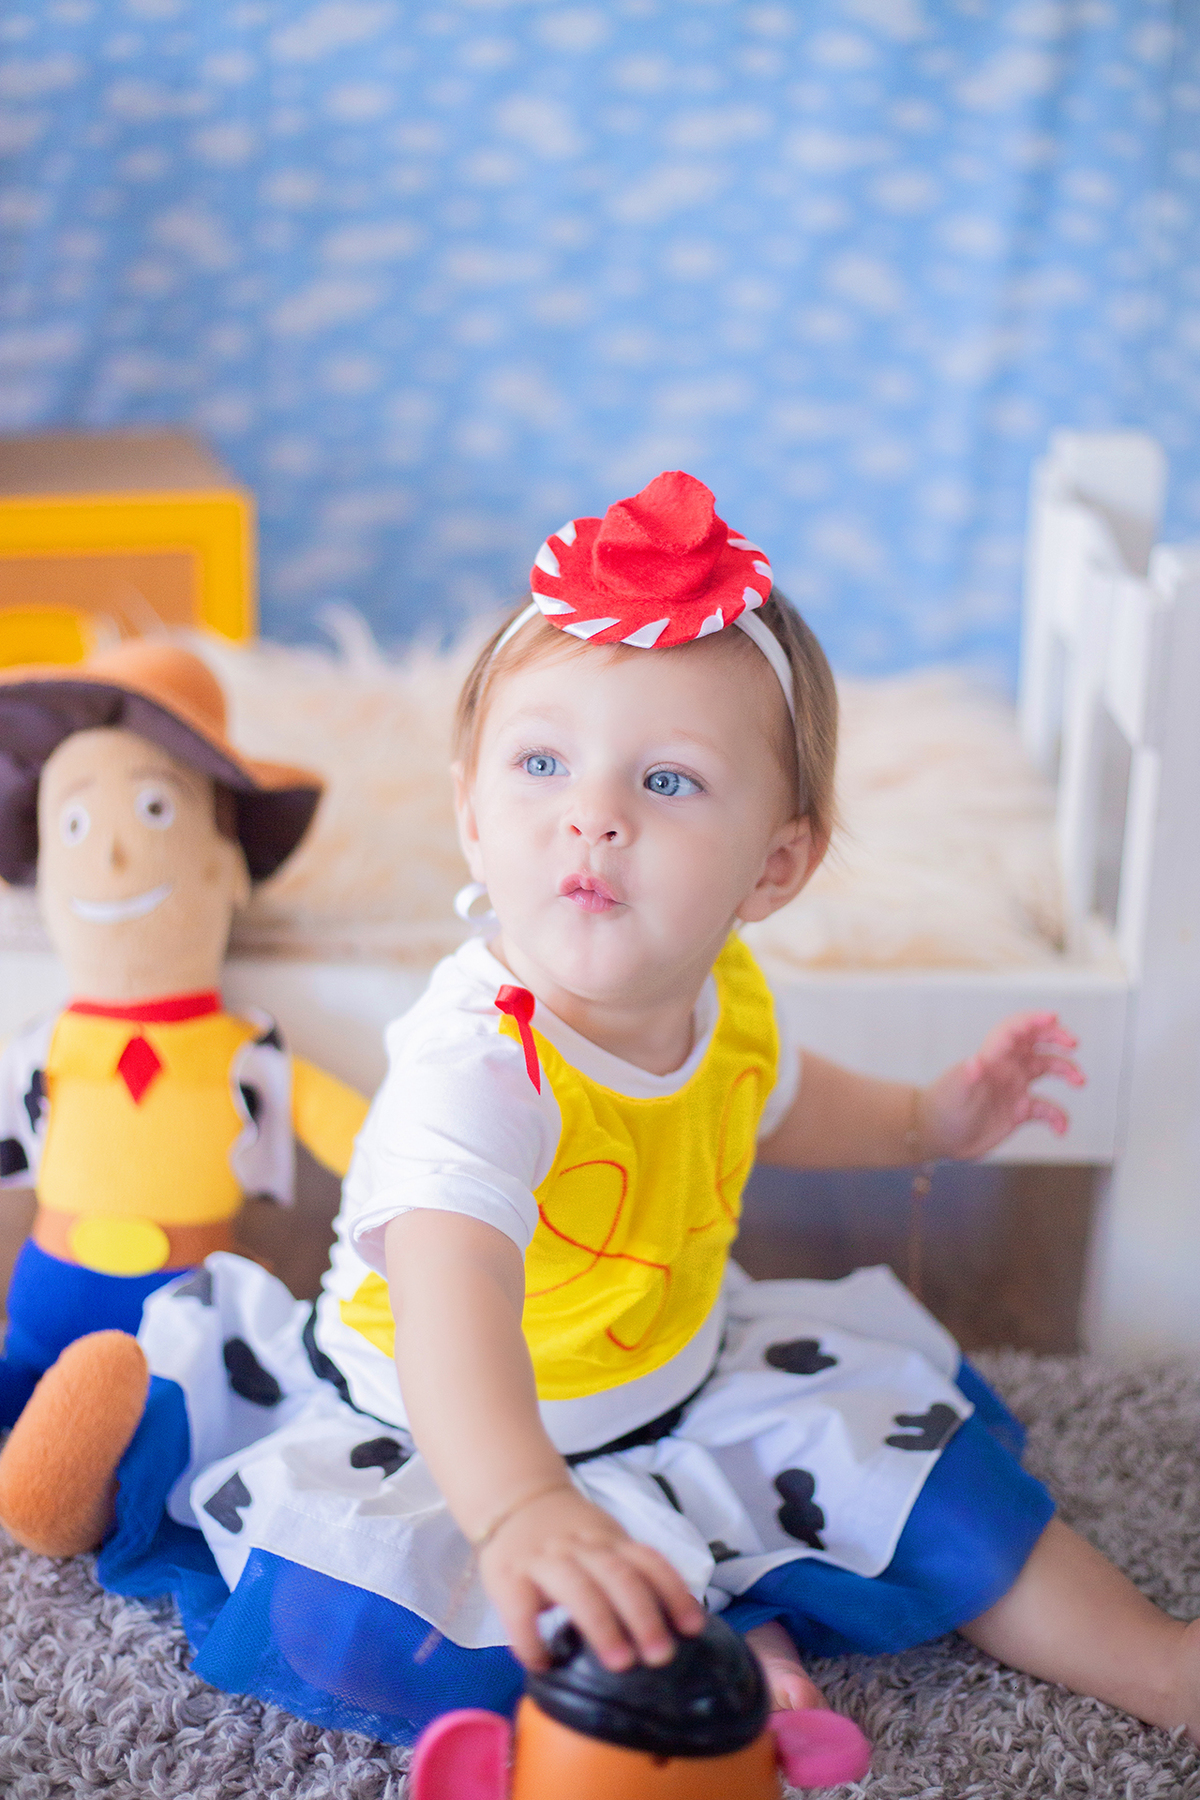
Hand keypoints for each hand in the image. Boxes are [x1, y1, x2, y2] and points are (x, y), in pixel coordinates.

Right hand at [477, 1483, 705, 1673]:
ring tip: (620, 1662)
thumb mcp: (604, 1540)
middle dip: (643, 1615)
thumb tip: (671, 1625)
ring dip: (601, 1624)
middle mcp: (581, 1547)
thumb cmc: (567, 1533)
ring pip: (578, 1587)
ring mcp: (544, 1560)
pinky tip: (543, 1663)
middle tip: (661, 1655)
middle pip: (618, 1575)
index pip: (648, 1561)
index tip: (692, 1628)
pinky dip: (531, 1637)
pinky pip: (520, 1608)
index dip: (673, 1593)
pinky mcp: (508, 1577)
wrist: (514, 1498)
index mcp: (610, 1540)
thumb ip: (628, 1572)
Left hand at [919, 1011, 1084, 1160]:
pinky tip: (1061, 1130)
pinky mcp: (1018, 1110)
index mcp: (991, 1058)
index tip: (1053, 1017)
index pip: (1014, 1030)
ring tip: (1080, 1081)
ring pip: (1046, 1069)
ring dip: (1065, 1071)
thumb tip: (975, 1061)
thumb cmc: (941, 1109)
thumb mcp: (954, 1093)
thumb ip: (966, 1077)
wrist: (936, 1136)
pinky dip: (1058, 1117)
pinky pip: (1046, 1108)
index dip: (1033, 1020)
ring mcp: (1013, 1087)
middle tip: (1073, 1044)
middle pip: (1035, 1042)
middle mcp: (1005, 1068)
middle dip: (1056, 1038)